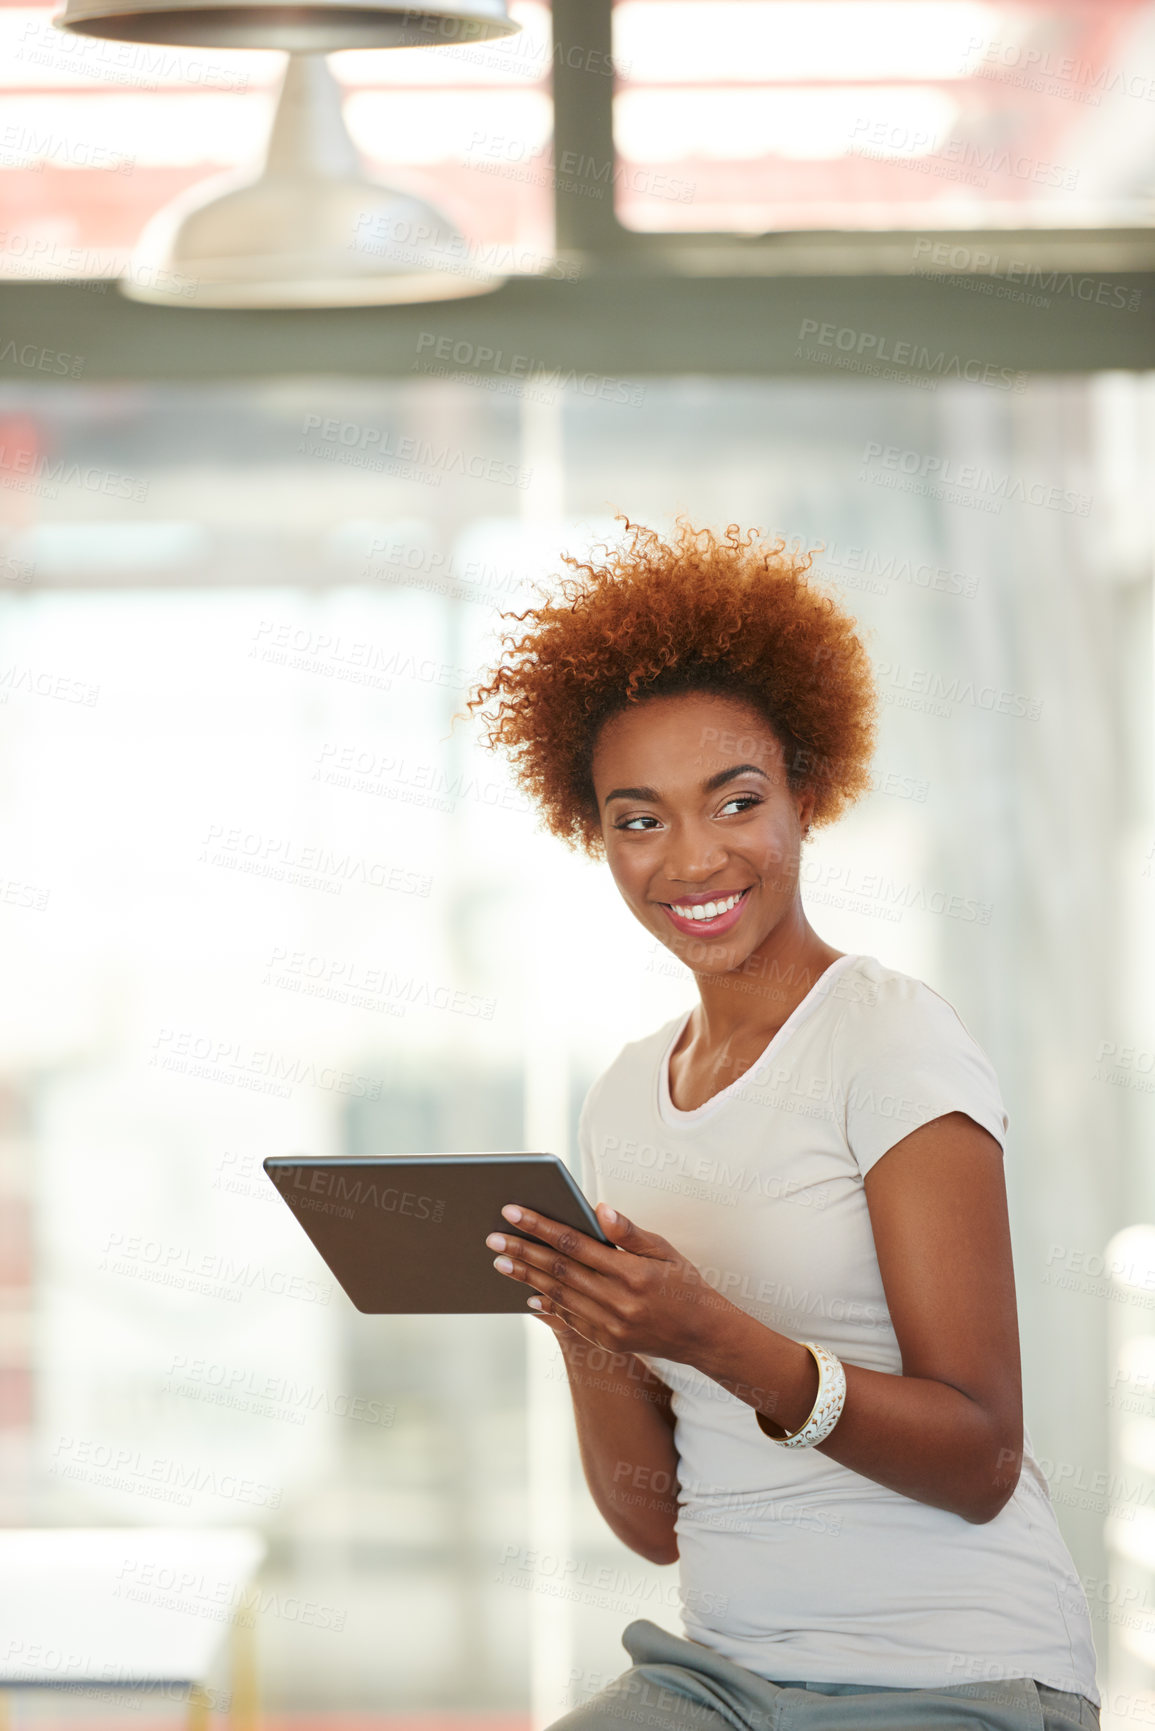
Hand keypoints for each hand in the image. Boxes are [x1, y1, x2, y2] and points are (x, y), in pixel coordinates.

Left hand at [485, 1200, 740, 1364]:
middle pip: (559, 1271)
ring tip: (500, 1262)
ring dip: (526, 1279)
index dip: (541, 1226)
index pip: (575, 1243)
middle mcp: (619, 1302)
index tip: (513, 1211)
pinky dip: (547, 1306)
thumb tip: (598, 1208)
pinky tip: (528, 1294)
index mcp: (632, 1273)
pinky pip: (570, 1320)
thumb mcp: (665, 1250)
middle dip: (522, 1252)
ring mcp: (611, 1326)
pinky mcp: (607, 1342)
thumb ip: (629, 1232)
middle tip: (492, 1239)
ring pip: (559, 1296)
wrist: (702, 1334)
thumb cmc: (683, 1283)